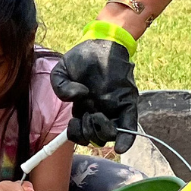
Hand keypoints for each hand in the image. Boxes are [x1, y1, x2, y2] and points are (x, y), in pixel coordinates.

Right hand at [50, 33, 138, 153]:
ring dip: (101, 132)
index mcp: (82, 109)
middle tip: (86, 116)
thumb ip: (60, 87)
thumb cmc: (82, 58)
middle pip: (94, 138)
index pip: (79, 133)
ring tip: (97, 115)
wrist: (102, 43)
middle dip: (87, 133)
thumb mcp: (61, 71)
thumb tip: (78, 97)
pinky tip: (120, 147)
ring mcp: (114, 109)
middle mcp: (98, 112)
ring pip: (109, 135)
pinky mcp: (127, 103)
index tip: (72, 124)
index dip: (75, 135)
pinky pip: (129, 126)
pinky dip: (126, 139)